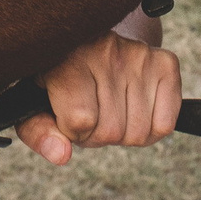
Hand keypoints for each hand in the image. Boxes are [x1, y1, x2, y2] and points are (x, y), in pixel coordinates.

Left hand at [17, 29, 181, 163]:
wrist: (89, 44)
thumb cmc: (57, 83)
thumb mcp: (34, 106)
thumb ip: (39, 134)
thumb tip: (61, 155)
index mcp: (68, 59)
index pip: (81, 121)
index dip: (72, 131)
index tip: (67, 117)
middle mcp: (106, 50)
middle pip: (111, 130)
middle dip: (98, 135)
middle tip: (91, 114)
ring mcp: (139, 55)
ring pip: (139, 133)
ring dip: (123, 134)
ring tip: (110, 110)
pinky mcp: (165, 63)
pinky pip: (164, 125)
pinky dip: (150, 130)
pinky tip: (134, 110)